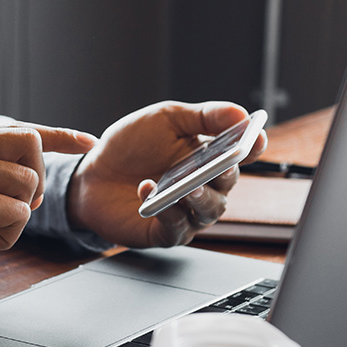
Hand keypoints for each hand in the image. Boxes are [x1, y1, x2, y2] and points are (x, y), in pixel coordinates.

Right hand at [0, 123, 95, 292]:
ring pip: (27, 185)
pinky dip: (5, 237)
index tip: (88, 142)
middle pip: (30, 146)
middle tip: (11, 211)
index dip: (59, 135)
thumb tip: (26, 177)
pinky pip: (16, 214)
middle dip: (35, 183)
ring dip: (17, 219)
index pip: (16, 127)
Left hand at [67, 102, 266, 247]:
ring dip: (201, 197)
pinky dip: (168, 212)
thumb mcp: (166, 119)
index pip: (242, 152)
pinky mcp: (166, 232)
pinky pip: (177, 228)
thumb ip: (203, 116)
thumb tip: (240, 114)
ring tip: (186, 186)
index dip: (252, 145)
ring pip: (210, 210)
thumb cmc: (130, 146)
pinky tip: (149, 193)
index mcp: (209, 156)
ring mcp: (188, 211)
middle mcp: (205, 185)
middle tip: (218, 163)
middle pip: (228, 183)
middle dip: (223, 172)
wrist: (92, 174)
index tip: (255, 138)